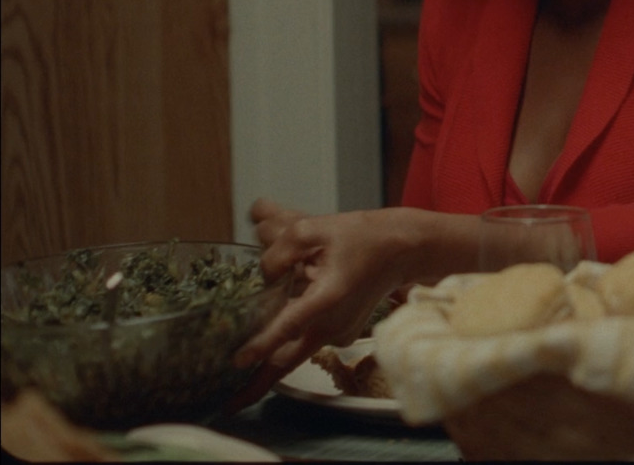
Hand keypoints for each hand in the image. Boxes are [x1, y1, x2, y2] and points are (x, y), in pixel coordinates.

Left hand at [224, 199, 410, 412]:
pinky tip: (296, 305)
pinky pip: (310, 336)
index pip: (290, 324)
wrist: (405, 250)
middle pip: (288, 360)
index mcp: (328, 296)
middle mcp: (333, 322)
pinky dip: (295, 328)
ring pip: (294, 347)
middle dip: (257, 386)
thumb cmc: (365, 236)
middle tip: (228, 407)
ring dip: (272, 346)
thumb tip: (265, 274)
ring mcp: (339, 332)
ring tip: (252, 351)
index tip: (239, 361)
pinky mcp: (342, 334)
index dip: (263, 344)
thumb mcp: (316, 227)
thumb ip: (280, 248)